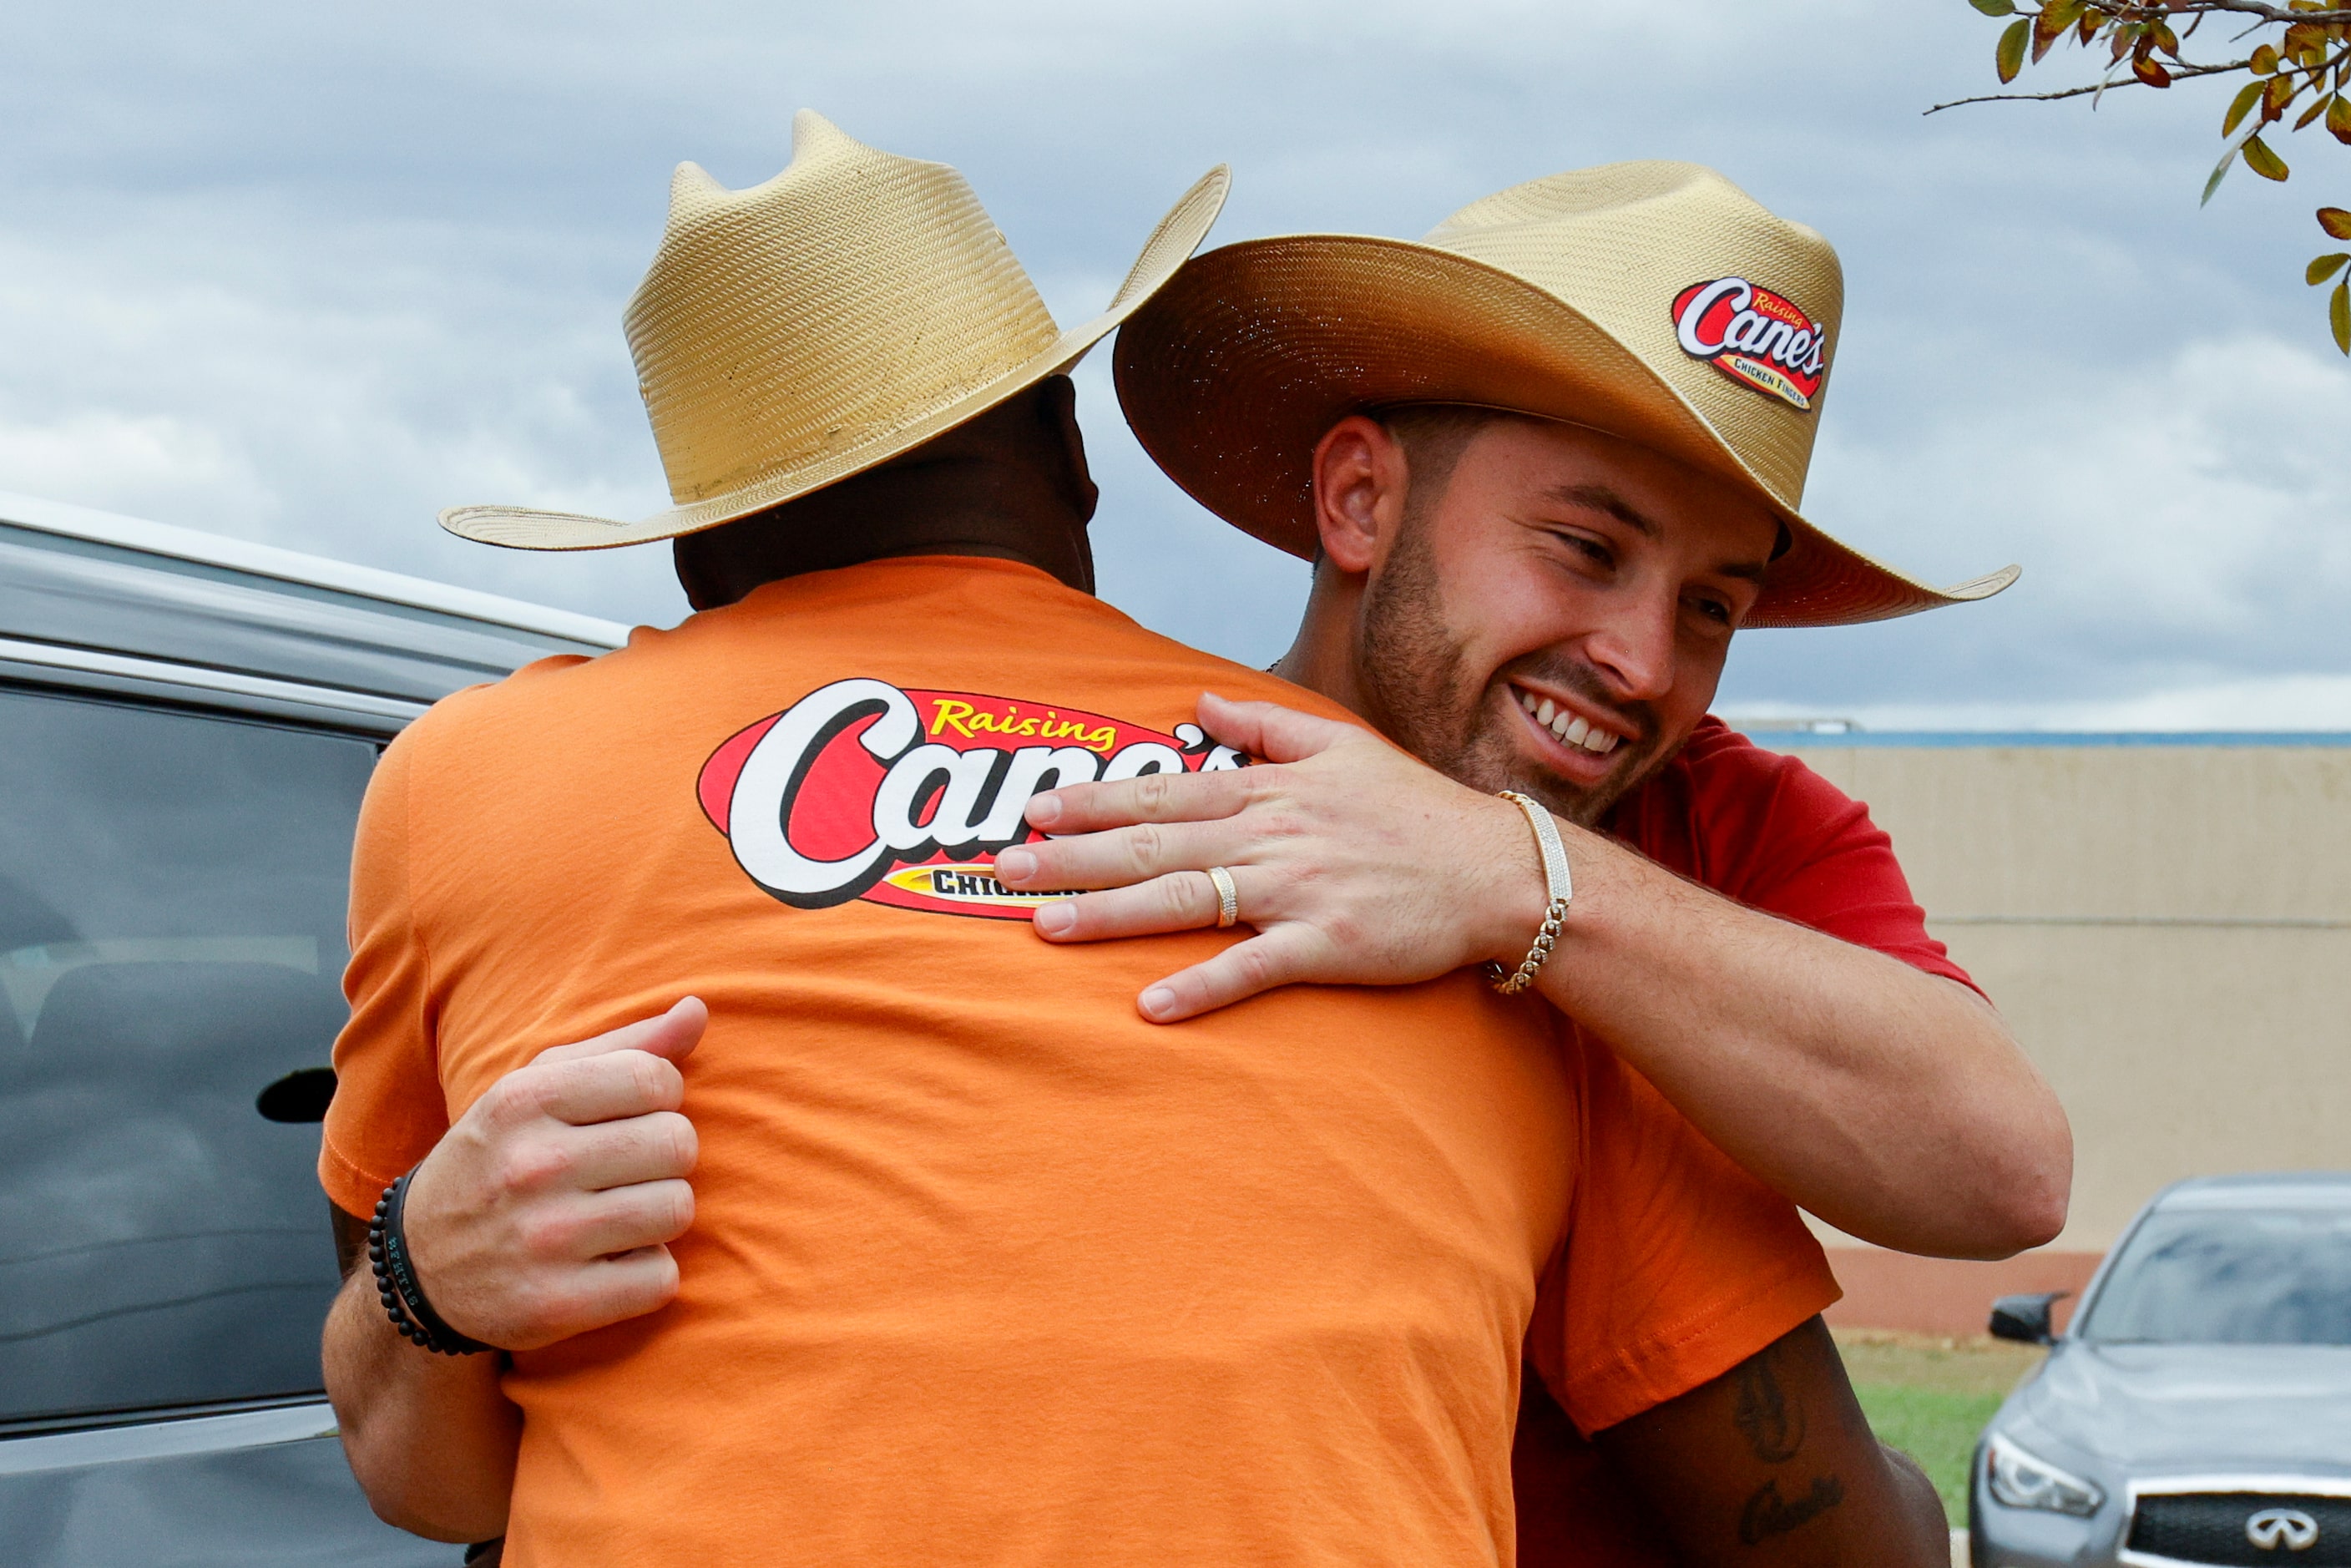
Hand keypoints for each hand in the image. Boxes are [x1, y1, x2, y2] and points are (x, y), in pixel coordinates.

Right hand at [400, 998, 705, 1349]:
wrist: (420, 1271)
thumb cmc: (501, 1160)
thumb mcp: (539, 1089)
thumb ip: (624, 1047)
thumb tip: (698, 1008)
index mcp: (524, 1100)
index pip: (655, 1079)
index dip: (661, 1099)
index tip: (630, 1118)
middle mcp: (530, 1166)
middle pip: (677, 1144)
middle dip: (665, 1158)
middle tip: (625, 1173)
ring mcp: (542, 1240)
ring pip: (677, 1209)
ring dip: (659, 1216)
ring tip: (615, 1217)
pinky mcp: (555, 1306)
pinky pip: (661, 1279)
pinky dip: (646, 1275)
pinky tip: (606, 1264)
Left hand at [993, 693, 1545, 1021]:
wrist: (1498, 868)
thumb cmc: (1417, 811)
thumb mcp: (1344, 745)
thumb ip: (1267, 726)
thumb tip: (1205, 701)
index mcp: (1271, 790)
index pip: (1165, 791)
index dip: (1095, 800)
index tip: (1035, 807)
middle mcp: (1271, 836)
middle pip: (1155, 844)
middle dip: (1073, 856)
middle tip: (1004, 868)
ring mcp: (1297, 891)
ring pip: (1186, 899)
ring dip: (1110, 914)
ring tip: (1044, 926)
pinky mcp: (1327, 945)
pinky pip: (1252, 968)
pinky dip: (1201, 987)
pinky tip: (1149, 1006)